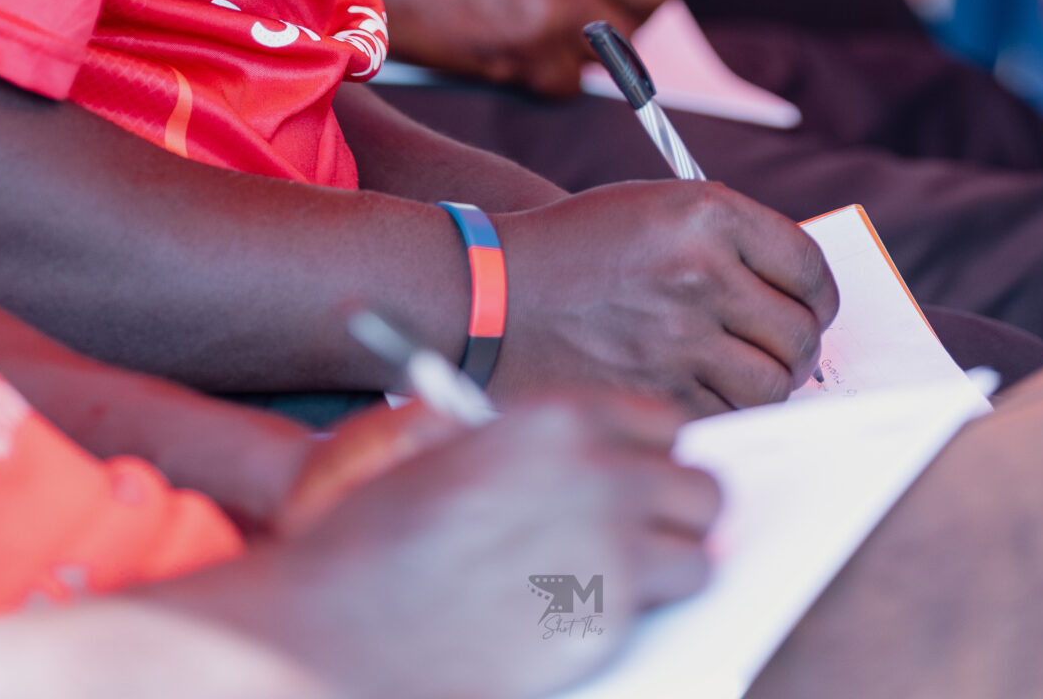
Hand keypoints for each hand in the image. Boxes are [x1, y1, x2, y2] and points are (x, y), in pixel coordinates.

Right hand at [235, 393, 718, 698]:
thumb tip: (609, 460)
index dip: (653, 458)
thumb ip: (536, 447)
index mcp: (560, 419)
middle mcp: (598, 473)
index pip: (663, 424)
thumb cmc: (383, 533)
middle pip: (700, 486)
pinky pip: (664, 611)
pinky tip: (588, 623)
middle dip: (677, 514)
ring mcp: (610, 549)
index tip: (644, 481)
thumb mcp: (458, 448)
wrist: (342, 616)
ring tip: (628, 589)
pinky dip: (638, 621)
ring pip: (698, 553)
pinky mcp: (606, 621)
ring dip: (671, 571)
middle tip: (647, 541)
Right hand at [494, 180, 835, 414]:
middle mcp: (700, 272)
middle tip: (777, 348)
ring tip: (740, 373)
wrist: (497, 291)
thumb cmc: (582, 247)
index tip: (811, 306)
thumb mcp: (658, 208)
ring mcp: (679, 338)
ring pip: (772, 385)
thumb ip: (731, 241)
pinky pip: (726, 417)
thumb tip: (802, 295)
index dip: (819, 295)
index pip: (809, 266)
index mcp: (708, 214)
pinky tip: (700, 392)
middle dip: (798, 347)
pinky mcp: (656, 392)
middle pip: (799, 334)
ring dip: (767, 385)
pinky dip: (725, 412)